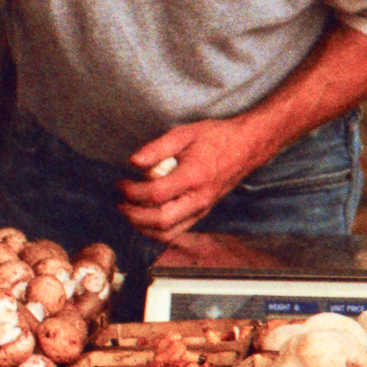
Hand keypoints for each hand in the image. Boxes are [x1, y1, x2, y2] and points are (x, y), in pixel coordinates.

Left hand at [117, 119, 269, 242]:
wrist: (246, 147)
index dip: (132, 191)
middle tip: (119, 202)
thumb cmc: (216, 138)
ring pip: (168, 233)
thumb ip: (156, 148)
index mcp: (193, 177)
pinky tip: (144, 218)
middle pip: (160, 220)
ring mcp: (201, 209)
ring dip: (142, 227)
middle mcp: (199, 199)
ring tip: (128, 212)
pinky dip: (156, 231)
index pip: (156, 194)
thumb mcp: (184, 133)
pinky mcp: (202, 213)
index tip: (120, 182)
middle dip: (133, 215)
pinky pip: (176, 231)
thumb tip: (133, 162)